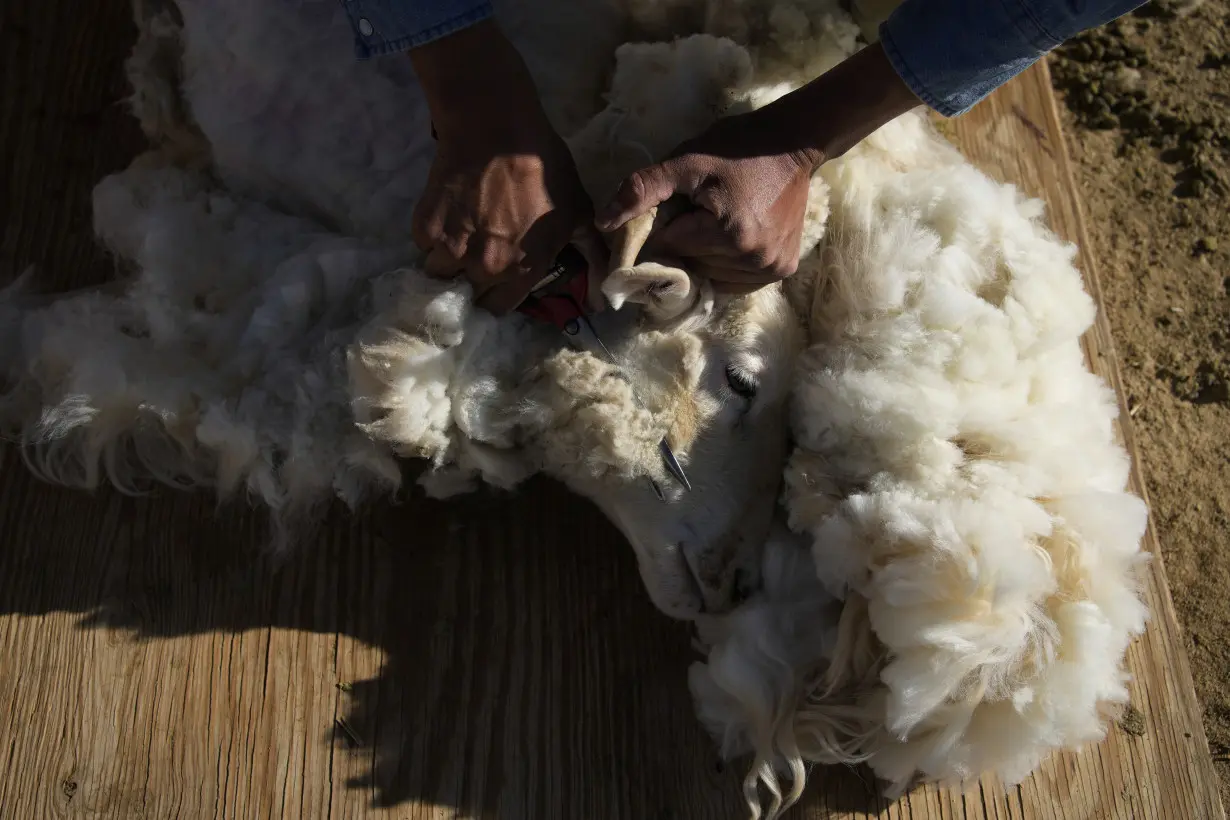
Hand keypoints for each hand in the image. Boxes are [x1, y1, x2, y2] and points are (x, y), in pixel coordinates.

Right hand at [408, 21, 599, 314]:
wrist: (498, 129)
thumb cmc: (544, 169)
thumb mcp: (578, 211)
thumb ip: (591, 255)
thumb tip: (604, 298)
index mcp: (522, 270)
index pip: (499, 309)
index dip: (499, 294)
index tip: (499, 278)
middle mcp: (484, 268)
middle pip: (469, 293)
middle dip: (474, 279)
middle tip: (479, 252)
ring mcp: (451, 248)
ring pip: (441, 273)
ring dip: (449, 260)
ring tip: (460, 234)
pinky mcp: (425, 226)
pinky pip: (424, 245)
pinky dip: (432, 236)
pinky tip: (448, 214)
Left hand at [594, 41, 920, 292]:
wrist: (793, 143)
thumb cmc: (736, 148)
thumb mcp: (685, 161)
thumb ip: (642, 190)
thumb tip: (603, 224)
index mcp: (727, 236)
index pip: (670, 248)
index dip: (666, 228)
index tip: (678, 207)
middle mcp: (752, 261)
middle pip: (692, 265)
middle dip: (686, 242)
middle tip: (702, 210)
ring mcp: (771, 270)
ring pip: (712, 277)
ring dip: (706, 256)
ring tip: (719, 222)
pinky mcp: (783, 271)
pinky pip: (737, 281)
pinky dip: (727, 266)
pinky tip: (733, 239)